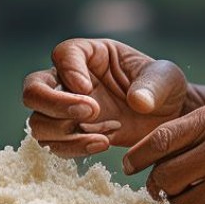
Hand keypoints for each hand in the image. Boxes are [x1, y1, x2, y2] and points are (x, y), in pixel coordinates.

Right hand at [22, 38, 188, 156]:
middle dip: (54, 103)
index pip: (63, 54)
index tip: (88, 87)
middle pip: (34, 88)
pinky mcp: (72, 135)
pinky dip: (74, 149)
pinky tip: (104, 144)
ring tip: (103, 136)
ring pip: (38, 121)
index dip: (69, 70)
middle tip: (90, 113)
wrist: (169, 121)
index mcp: (90, 54)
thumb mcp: (167, 79)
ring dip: (63, 132)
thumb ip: (153, 86)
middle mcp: (70, 80)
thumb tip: (138, 102)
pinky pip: (55, 146)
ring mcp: (67, 110)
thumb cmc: (165, 90)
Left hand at [123, 103, 204, 203]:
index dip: (137, 157)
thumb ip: (189, 130)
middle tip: (156, 187)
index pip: (161, 141)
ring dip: (175, 203)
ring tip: (183, 195)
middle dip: (156, 185)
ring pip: (181, 203)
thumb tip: (145, 153)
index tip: (127, 166)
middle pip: (166, 177)